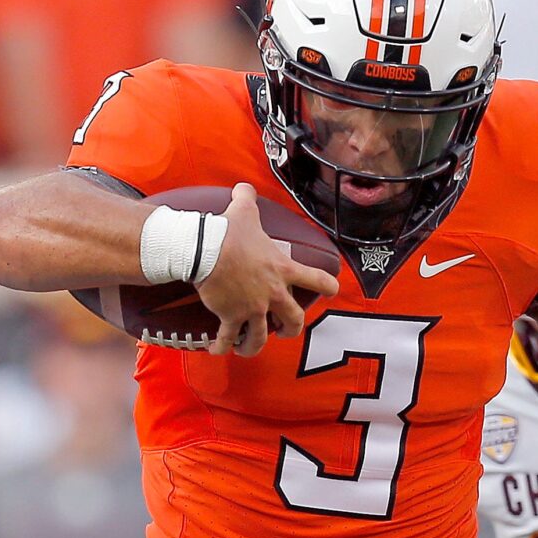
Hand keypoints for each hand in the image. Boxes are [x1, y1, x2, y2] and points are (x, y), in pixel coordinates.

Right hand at [193, 182, 339, 356]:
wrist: (205, 250)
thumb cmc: (228, 232)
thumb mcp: (243, 210)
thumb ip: (247, 198)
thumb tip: (243, 187)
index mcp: (283, 269)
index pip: (318, 280)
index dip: (328, 286)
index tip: (331, 291)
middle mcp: (273, 293)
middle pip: (294, 320)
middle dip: (292, 328)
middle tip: (286, 330)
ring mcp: (253, 308)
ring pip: (262, 337)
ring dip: (255, 345)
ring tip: (248, 347)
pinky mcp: (231, 317)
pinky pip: (228, 338)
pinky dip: (222, 347)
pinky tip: (218, 351)